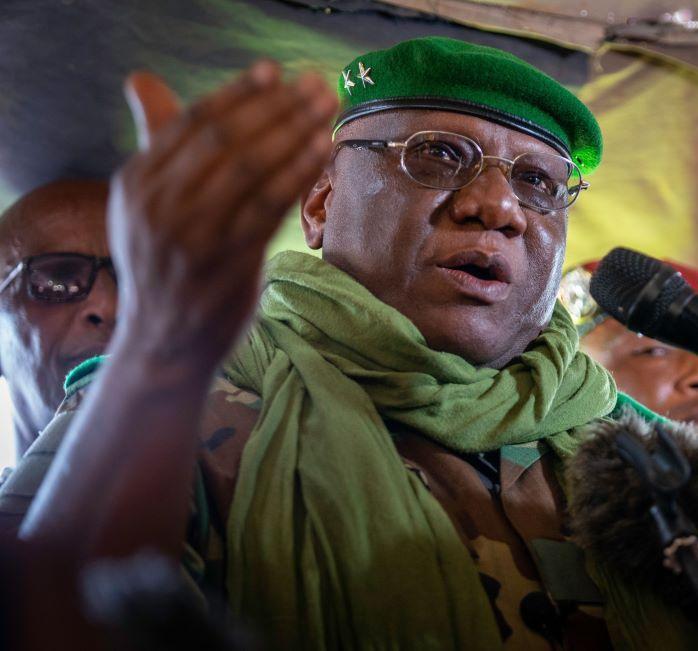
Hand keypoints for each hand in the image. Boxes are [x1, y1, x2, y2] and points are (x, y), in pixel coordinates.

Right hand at [109, 61, 336, 370]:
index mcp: (136, 181)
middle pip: (226, 139)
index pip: (193, 122)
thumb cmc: (165, 262)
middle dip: (277, 107)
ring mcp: (194, 234)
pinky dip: (298, 172)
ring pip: (250, 168)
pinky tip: (322, 150)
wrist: (162, 343)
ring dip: (296, 132)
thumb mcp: (144, 204)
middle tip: (316, 86)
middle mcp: (160, 204)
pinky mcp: (229, 261)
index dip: (238, 93)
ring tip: (328, 109)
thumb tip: (142, 80)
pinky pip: (270, 205)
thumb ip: (156, 143)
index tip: (274, 72)